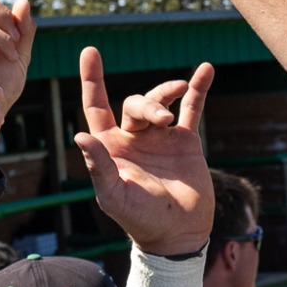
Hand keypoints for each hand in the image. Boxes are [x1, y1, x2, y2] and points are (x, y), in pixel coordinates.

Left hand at [75, 49, 215, 255]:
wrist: (179, 234)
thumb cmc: (141, 220)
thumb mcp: (115, 196)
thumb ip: (99, 166)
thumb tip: (81, 135)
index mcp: (111, 147)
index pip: (96, 106)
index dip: (91, 80)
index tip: (90, 52)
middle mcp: (133, 138)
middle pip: (136, 104)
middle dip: (149, 104)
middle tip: (164, 119)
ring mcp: (161, 138)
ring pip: (161, 101)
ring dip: (168, 94)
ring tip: (181, 92)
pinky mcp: (186, 142)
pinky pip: (192, 109)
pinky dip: (198, 89)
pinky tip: (206, 70)